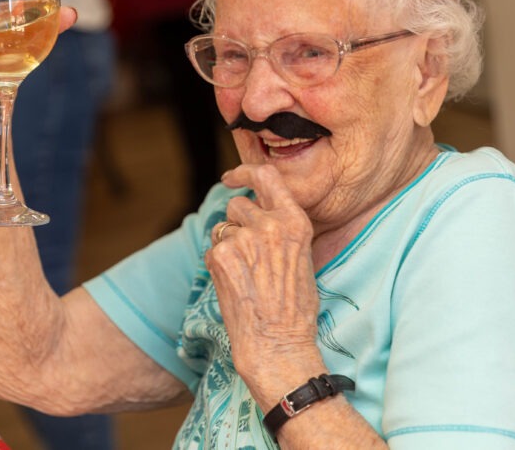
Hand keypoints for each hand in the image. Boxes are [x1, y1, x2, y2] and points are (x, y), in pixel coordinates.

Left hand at [206, 164, 323, 395]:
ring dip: (227, 243)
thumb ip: (281, 229)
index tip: (231, 177)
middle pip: (237, 205)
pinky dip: (218, 262)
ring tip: (246, 274)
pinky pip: (212, 247)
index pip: (267, 176)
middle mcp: (269, 224)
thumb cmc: (294, 307)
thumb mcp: (302, 258)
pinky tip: (234, 284)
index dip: (245, 172)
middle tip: (248, 254)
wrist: (276, 342)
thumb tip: (258, 209)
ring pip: (222, 227)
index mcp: (294, 222)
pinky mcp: (220, 254)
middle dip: (237, 223)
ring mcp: (242, 238)